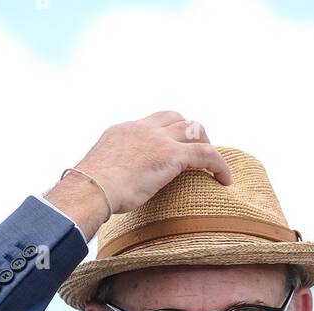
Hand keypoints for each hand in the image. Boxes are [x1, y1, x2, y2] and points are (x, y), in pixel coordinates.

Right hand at [74, 111, 233, 214]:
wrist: (91, 188)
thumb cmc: (88, 191)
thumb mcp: (98, 175)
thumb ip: (108, 174)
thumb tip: (102, 190)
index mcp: (124, 130)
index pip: (152, 122)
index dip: (167, 131)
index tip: (173, 147)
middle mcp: (143, 129)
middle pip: (176, 117)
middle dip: (190, 133)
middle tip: (197, 155)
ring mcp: (158, 140)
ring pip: (194, 130)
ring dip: (206, 146)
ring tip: (212, 167)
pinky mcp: (171, 155)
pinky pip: (206, 154)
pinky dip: (219, 165)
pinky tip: (225, 180)